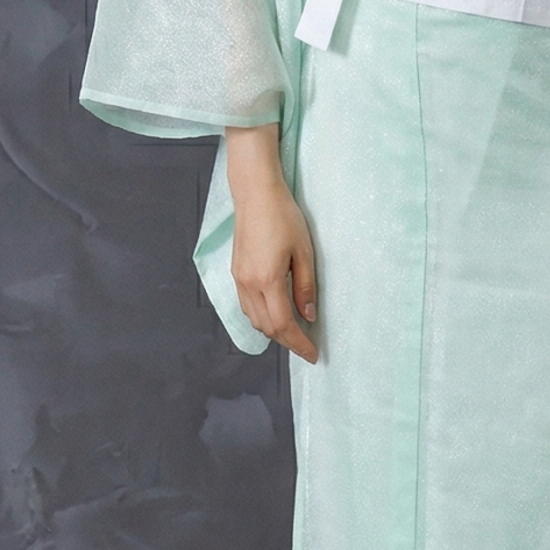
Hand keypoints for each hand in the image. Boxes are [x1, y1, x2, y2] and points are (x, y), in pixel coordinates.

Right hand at [225, 123, 318, 362]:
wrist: (255, 194)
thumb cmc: (284, 217)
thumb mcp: (304, 252)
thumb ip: (306, 287)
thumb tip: (309, 316)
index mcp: (268, 280)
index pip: (283, 325)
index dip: (299, 344)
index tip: (313, 355)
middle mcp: (249, 284)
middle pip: (267, 327)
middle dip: (287, 341)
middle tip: (307, 346)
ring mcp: (239, 279)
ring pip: (254, 319)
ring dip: (273, 331)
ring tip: (294, 333)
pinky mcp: (236, 272)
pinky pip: (247, 306)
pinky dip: (261, 317)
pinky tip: (275, 314)